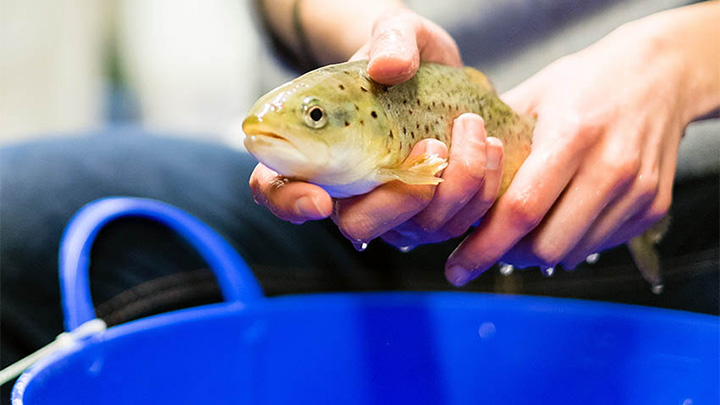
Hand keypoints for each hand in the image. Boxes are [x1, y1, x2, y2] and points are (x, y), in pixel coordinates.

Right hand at [251, 8, 504, 242]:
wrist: (442, 74)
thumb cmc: (400, 54)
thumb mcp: (396, 30)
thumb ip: (391, 39)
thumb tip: (387, 66)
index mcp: (313, 148)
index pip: (277, 190)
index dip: (290, 203)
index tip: (319, 200)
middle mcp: (348, 188)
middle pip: (357, 225)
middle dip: (398, 199)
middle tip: (430, 144)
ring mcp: (392, 207)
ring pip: (415, 230)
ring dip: (455, 183)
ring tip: (473, 126)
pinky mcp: (432, 213)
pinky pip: (455, 223)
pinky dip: (481, 188)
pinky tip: (490, 146)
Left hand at [444, 23, 690, 285]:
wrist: (660, 73)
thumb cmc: (585, 82)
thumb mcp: (533, 95)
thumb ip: (492, 138)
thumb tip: (448, 178)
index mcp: (571, 136)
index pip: (521, 210)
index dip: (484, 246)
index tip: (456, 268)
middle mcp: (610, 167)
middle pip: (547, 245)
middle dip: (507, 255)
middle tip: (487, 247)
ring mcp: (636, 190)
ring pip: (573, 252)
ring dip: (538, 252)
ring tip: (520, 233)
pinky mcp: (653, 205)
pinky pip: (600, 245)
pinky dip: (572, 243)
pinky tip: (559, 220)